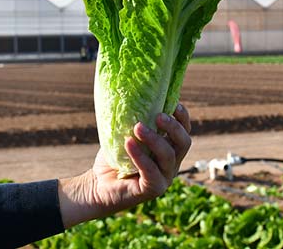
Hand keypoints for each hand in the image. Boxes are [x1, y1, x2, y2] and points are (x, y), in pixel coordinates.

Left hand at [58, 103, 191, 227]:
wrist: (98, 185)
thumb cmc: (114, 157)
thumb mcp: (128, 135)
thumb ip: (138, 121)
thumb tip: (136, 94)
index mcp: (170, 149)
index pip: (184, 132)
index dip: (183, 118)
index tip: (175, 104)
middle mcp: (172, 164)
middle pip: (183, 143)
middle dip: (173, 127)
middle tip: (158, 116)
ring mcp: (164, 178)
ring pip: (168, 156)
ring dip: (154, 139)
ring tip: (138, 127)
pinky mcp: (153, 189)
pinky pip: (151, 171)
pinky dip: (140, 156)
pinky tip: (128, 143)